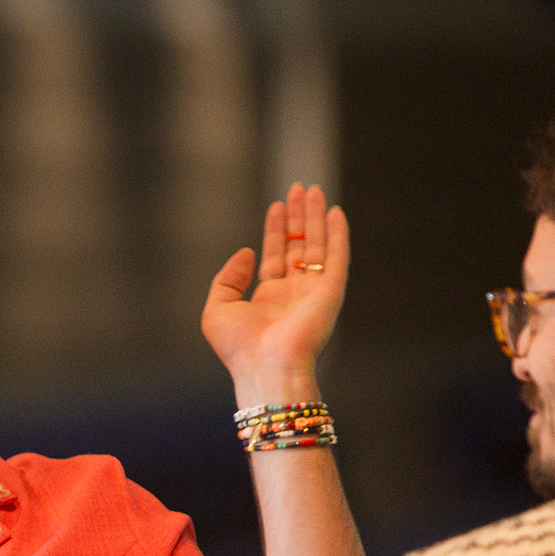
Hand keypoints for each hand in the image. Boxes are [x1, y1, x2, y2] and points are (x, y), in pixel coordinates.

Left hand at [200, 183, 349, 381]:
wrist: (265, 367)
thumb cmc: (239, 348)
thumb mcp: (217, 309)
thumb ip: (227, 279)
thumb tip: (247, 252)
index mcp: (270, 299)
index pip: (275, 256)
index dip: (276, 230)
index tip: (277, 205)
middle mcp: (294, 293)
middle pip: (299, 246)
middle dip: (298, 217)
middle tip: (298, 188)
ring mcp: (314, 292)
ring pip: (317, 246)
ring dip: (316, 218)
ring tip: (314, 190)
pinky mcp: (330, 293)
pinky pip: (337, 258)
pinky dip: (337, 235)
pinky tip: (335, 212)